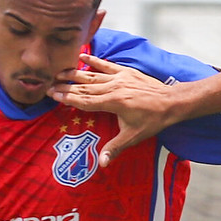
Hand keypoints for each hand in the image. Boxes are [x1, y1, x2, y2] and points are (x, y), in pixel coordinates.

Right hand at [51, 54, 179, 166]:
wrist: (172, 102)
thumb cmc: (153, 120)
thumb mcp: (133, 136)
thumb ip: (115, 147)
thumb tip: (101, 163)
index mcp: (113, 103)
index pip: (84, 100)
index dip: (67, 98)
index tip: (52, 95)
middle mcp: (114, 88)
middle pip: (84, 87)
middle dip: (65, 86)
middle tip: (48, 84)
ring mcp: (120, 78)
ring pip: (92, 75)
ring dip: (74, 73)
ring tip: (59, 72)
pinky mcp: (126, 72)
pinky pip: (107, 65)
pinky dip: (94, 61)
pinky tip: (82, 56)